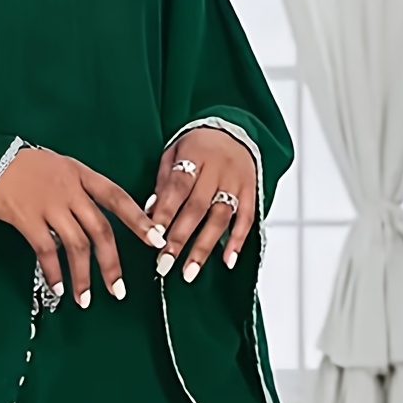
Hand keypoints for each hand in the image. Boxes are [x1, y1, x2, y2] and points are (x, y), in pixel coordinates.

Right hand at [0, 146, 165, 306]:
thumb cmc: (17, 167)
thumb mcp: (54, 167)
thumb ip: (75, 189)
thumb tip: (92, 218)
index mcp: (79, 173)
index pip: (117, 197)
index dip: (139, 220)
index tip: (156, 240)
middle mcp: (69, 188)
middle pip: (101, 230)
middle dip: (112, 264)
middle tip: (119, 290)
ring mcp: (49, 203)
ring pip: (77, 245)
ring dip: (83, 277)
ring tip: (86, 300)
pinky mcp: (26, 218)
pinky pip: (47, 250)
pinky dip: (54, 272)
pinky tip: (58, 288)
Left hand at [146, 128, 257, 284]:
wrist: (234, 130)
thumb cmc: (197, 147)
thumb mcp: (174, 153)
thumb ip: (163, 183)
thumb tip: (150, 213)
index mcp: (195, 155)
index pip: (177, 188)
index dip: (166, 214)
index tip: (153, 238)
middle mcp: (217, 170)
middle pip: (197, 207)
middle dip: (179, 238)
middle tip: (164, 263)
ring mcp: (236, 182)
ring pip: (220, 218)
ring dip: (204, 248)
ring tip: (189, 273)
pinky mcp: (251, 192)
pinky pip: (247, 219)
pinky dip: (238, 241)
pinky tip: (227, 261)